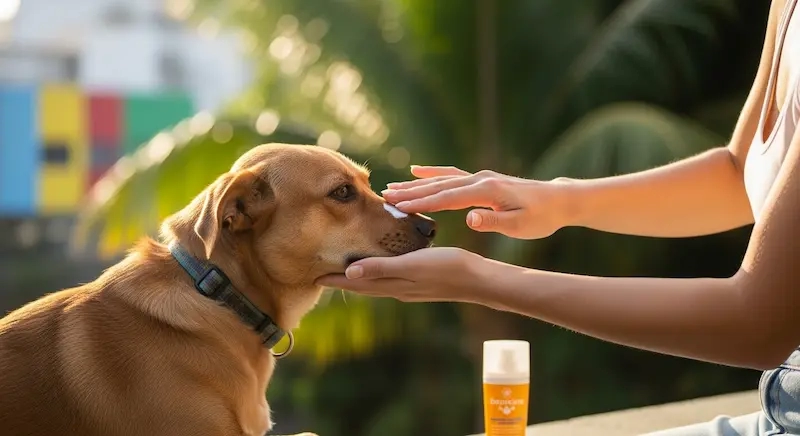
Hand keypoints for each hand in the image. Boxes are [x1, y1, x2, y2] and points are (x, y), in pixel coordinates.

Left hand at [315, 247, 488, 302]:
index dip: (335, 280)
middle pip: (363, 285)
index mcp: (393, 284)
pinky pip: (391, 277)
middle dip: (342, 280)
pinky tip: (381, 265)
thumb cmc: (448, 268)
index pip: (357, 283)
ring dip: (360, 276)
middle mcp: (398, 288)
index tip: (312, 275)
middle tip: (321, 272)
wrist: (479, 280)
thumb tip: (350, 272)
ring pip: (377, 282)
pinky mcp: (420, 280)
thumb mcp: (412, 266)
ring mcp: (410, 286)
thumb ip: (382, 269)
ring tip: (344, 269)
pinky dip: (378, 272)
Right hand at [382, 166, 571, 238]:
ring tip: (391, 188)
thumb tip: (469, 219)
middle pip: (438, 186)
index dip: (421, 203)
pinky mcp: (481, 180)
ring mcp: (479, 177)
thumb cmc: (541, 217)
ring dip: (415, 184)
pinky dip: (432, 173)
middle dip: (410, 192)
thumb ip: (494, 222)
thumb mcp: (521, 225)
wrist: (558, 200)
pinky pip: (451, 175)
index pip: (447, 198)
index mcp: (486, 192)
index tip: (398, 207)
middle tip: (384, 197)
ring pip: (441, 179)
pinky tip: (416, 172)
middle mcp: (479, 180)